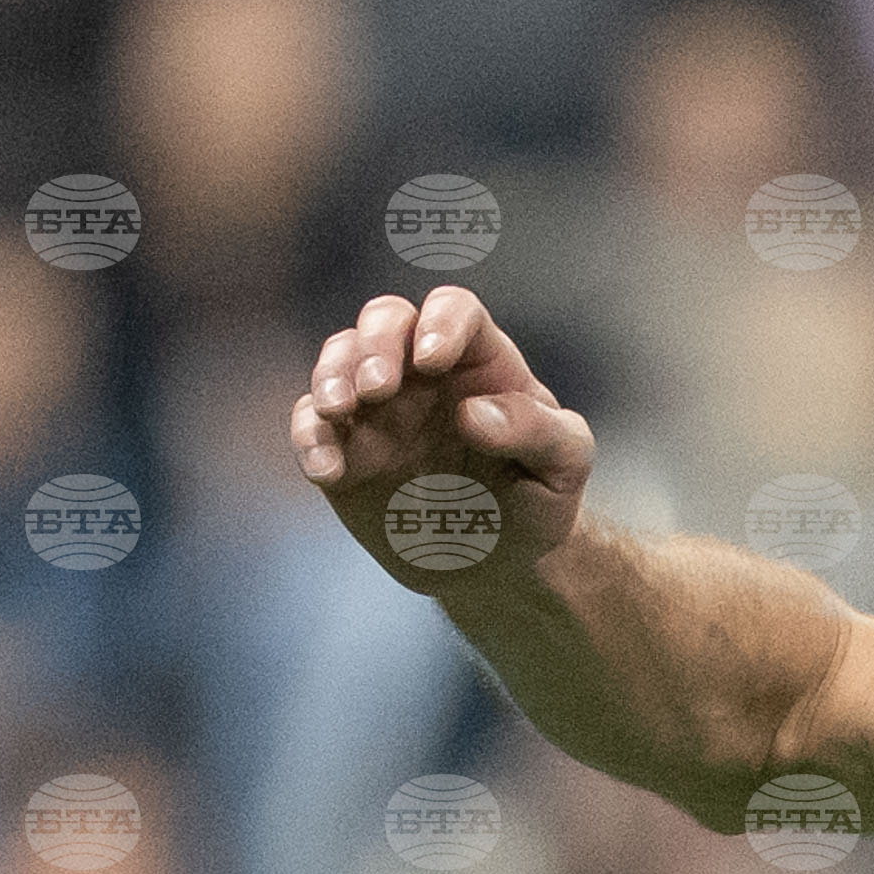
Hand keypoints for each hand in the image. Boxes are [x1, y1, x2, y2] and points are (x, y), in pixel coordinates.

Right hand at [291, 282, 596, 583]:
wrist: (496, 565)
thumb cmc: (537, 500)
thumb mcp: (563, 468)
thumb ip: (537, 431)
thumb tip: (475, 413)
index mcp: (479, 360)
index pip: (455, 309)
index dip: (440, 322)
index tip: (432, 360)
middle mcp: (421, 370)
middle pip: (385, 318)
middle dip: (374, 344)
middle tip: (378, 388)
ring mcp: (376, 405)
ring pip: (338, 358)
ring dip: (331, 376)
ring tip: (339, 411)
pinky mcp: (344, 447)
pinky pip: (311, 424)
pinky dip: (310, 437)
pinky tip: (326, 470)